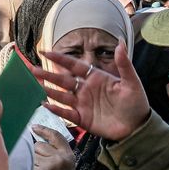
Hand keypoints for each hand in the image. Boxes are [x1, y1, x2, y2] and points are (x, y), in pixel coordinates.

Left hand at [30, 125, 77, 169]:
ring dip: (32, 160)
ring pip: (31, 154)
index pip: (54, 135)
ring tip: (40, 169)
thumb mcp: (67, 161)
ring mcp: (48, 167)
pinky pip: (28, 165)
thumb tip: (37, 132)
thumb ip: (57, 148)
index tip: (34, 127)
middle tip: (42, 161)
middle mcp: (58, 159)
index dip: (43, 130)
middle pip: (38, 145)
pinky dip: (29, 168)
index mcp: (67, 154)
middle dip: (37, 151)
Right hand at [31, 41, 149, 141]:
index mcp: (95, 78)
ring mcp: (82, 105)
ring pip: (61, 96)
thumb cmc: (136, 102)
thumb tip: (119, 42)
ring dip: (49, 90)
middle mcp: (85, 90)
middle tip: (31, 69)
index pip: (74, 66)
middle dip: (47, 75)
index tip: (46, 52)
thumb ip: (123, 63)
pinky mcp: (82, 119)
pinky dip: (56, 110)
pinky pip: (66, 114)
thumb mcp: (132, 82)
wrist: (137, 127)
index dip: (60, 59)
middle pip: (63, 80)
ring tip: (35, 85)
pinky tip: (46, 104)